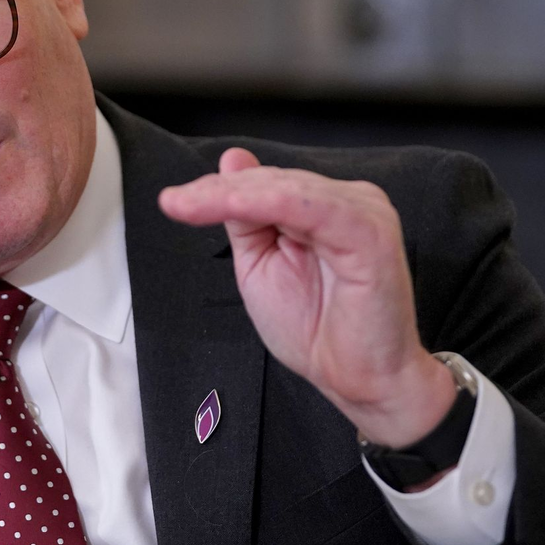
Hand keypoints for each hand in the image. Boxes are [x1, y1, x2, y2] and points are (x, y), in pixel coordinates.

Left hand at [158, 148, 453, 446]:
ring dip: (231, 195)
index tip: (175, 199)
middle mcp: (347, 201)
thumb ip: (247, 218)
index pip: (266, 183)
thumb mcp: (261, 266)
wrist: (359, 381)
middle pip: (272, 180)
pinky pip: (308, 206)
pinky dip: (264, 202)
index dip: (218, 188)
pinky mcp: (369, 231)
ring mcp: (363, 212)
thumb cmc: (318, 330)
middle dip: (217, 190)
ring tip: (188, 205)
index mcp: (324, 207)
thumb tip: (231, 164)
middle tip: (176, 202)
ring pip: (285, 187)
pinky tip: (229, 206)